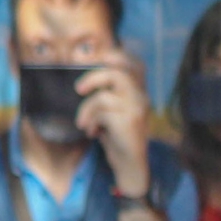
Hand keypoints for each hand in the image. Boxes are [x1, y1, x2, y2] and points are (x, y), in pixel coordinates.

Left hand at [72, 52, 152, 196]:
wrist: (129, 164)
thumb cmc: (118, 137)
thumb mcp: (114, 111)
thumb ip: (108, 93)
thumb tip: (85, 81)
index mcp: (140, 92)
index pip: (135, 65)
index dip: (120, 55)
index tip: (103, 57)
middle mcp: (142, 97)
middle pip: (116, 73)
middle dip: (92, 79)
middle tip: (78, 90)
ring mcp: (136, 108)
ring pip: (102, 96)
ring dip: (86, 109)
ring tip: (83, 123)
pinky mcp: (128, 121)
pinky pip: (100, 112)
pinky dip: (90, 121)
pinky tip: (92, 132)